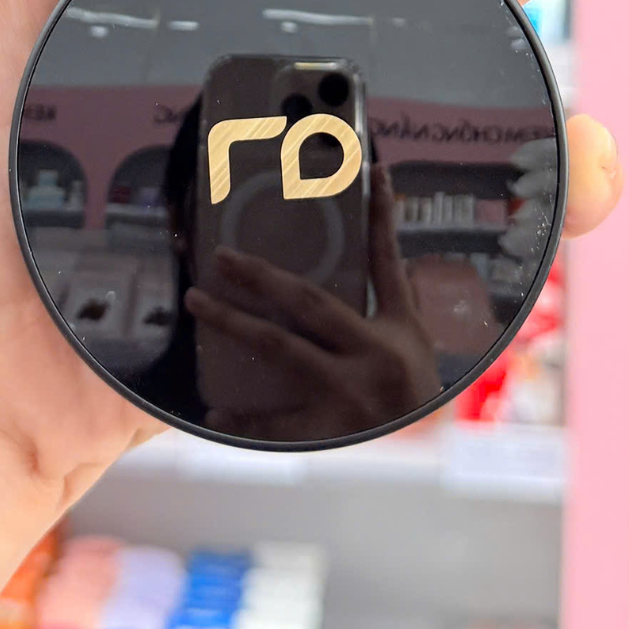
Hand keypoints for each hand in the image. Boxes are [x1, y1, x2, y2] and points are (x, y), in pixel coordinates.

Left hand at [186, 166, 441, 442]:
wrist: (428, 456)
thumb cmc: (417, 391)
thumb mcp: (417, 341)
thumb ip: (401, 298)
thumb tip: (396, 254)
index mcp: (396, 326)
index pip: (387, 258)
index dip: (381, 214)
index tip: (374, 171)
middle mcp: (372, 354)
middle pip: (309, 300)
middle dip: (263, 274)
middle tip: (222, 254)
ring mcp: (349, 393)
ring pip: (282, 349)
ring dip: (235, 324)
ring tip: (199, 303)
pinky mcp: (331, 430)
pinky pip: (279, 424)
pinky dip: (245, 421)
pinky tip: (214, 413)